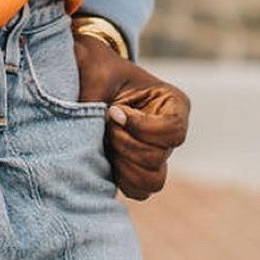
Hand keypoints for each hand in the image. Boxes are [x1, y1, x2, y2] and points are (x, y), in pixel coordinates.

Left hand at [71, 34, 189, 201]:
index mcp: (173, 103)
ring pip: (153, 180)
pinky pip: (139, 190)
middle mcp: (170, 130)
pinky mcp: (140, 168)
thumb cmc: (95, 69)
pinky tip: (105, 157)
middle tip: (104, 125)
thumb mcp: (95, 68)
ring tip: (105, 144)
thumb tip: (98, 122)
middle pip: (158, 157)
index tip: (113, 111)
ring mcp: (158, 152)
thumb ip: (95, 92)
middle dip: (125, 144)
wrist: (86, 79)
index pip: (173, 129)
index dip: (140, 127)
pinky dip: (121, 179)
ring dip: (123, 165)